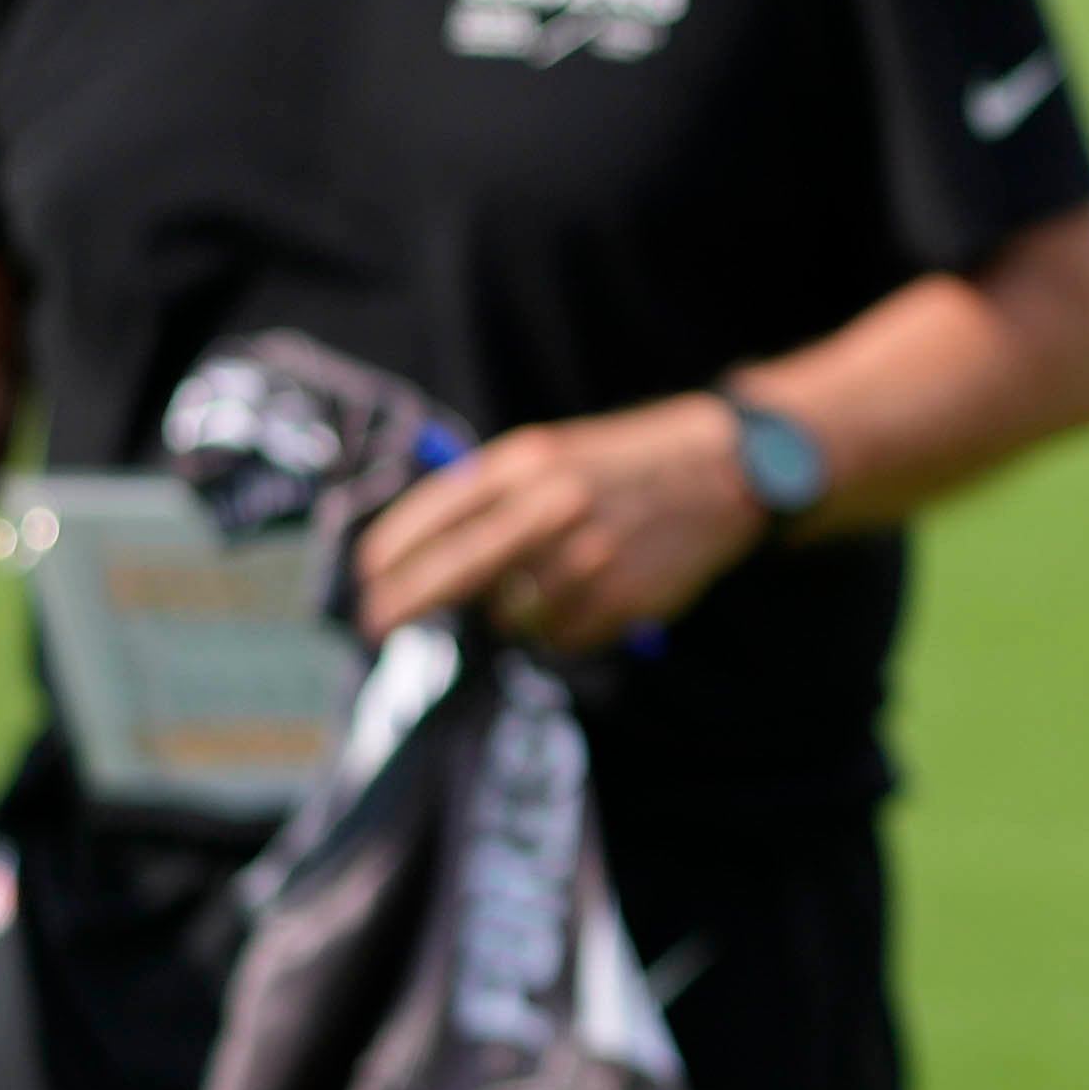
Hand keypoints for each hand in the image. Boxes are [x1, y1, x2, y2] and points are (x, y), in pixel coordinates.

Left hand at [350, 400, 766, 652]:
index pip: (437, 513)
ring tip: (548, 582)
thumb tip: (416, 558)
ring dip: (512, 611)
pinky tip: (588, 594)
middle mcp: (554, 505)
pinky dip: (560, 625)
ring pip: (510, 614)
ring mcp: (588, 555)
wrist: (723, 469)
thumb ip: (489, 497)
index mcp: (528, 461)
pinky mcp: (620, 598)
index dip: (391, 552)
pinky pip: (559, 635)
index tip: (364, 578)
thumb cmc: (620, 465)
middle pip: (455, 571)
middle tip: (375, 624)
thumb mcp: (553, 454)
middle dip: (405, 603)